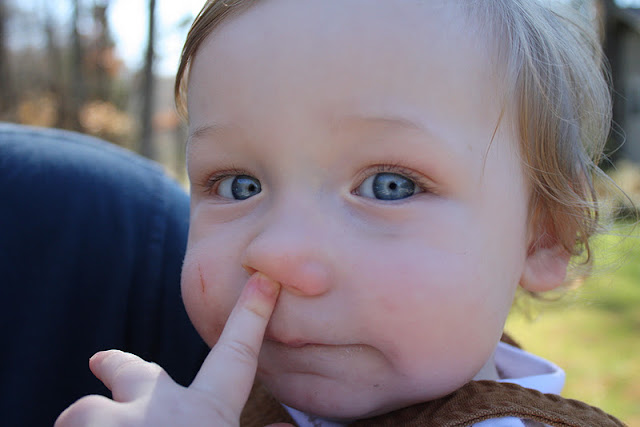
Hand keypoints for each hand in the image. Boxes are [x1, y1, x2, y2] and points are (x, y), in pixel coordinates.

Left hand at [55, 273, 290, 426]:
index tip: (263, 278)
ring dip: (87, 426)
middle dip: (119, 363)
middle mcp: (159, 411)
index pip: (238, 356)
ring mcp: (115, 425)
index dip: (253, 314)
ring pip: (85, 413)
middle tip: (100, 360)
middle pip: (135, 371)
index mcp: (206, 416)